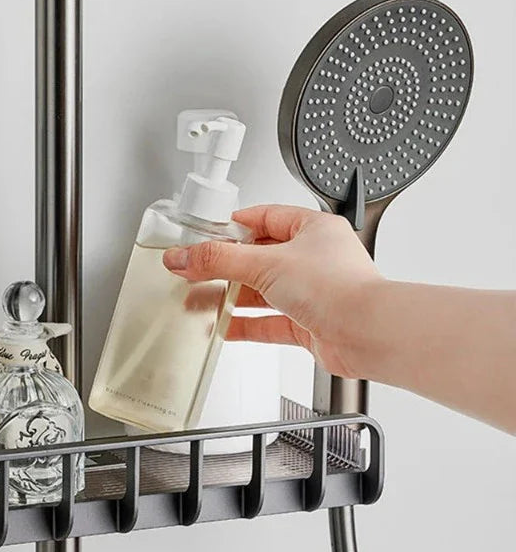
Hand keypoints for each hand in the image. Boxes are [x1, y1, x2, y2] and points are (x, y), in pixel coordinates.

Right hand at [163, 205, 383, 377]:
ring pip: (263, 292)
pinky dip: (245, 325)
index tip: (205, 235)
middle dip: (227, 267)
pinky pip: (269, 323)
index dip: (233, 226)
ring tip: (202, 299)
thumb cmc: (340, 289)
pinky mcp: (308, 325)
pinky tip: (224, 327)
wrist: (368, 334)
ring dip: (233, 297)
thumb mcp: (267, 264)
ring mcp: (312, 294)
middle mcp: (315, 260)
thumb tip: (184, 256)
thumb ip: (219, 260)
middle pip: (260, 258)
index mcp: (313, 230)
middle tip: (196, 270)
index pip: (265, 218)